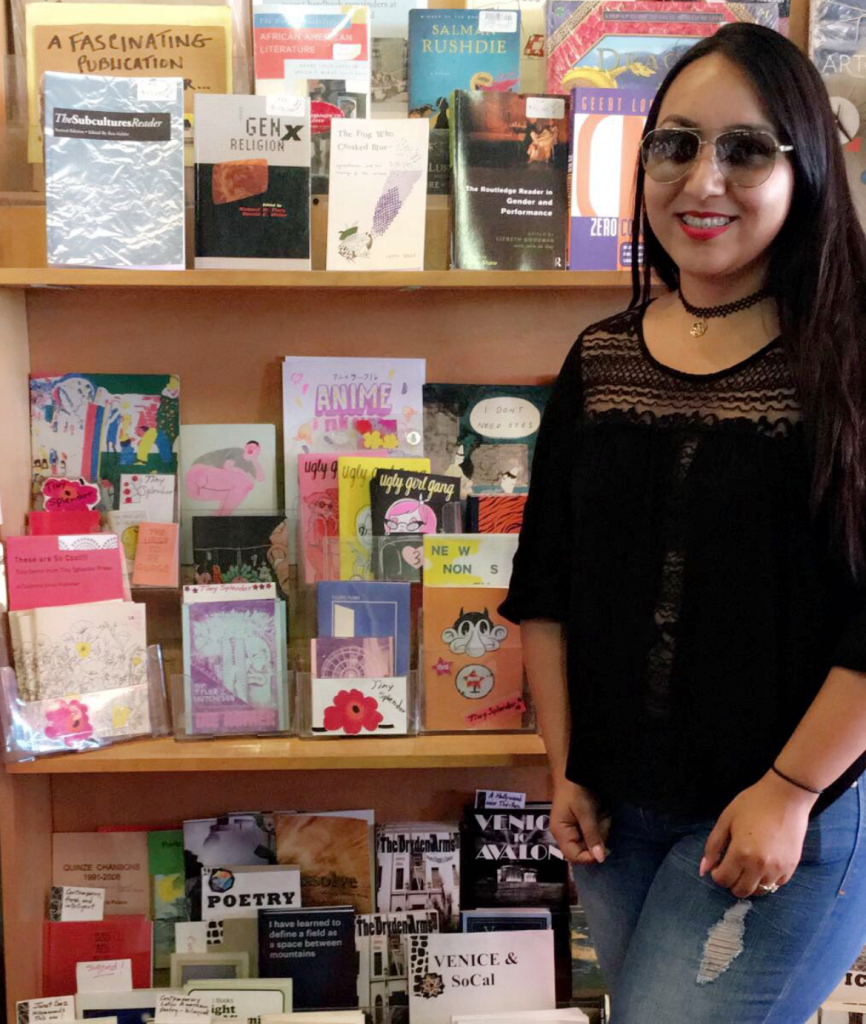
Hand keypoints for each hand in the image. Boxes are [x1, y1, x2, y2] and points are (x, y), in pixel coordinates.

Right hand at [551, 778, 610, 864]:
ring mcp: (574, 828)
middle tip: (601, 818)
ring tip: (601, 811)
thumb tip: (600, 859)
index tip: (606, 849)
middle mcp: (565, 834)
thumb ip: (592, 835)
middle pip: (586, 849)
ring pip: (593, 840)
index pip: (574, 856)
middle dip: (598, 836)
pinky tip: (600, 811)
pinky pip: (595, 831)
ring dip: (601, 827)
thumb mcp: (585, 812)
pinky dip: (601, 822)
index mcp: (561, 833)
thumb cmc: (575, 789)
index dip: (590, 857)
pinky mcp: (581, 823)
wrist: (572, 770)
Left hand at [700, 771, 817, 897]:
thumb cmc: (752, 804)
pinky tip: (763, 864)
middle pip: (741, 891)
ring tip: (747, 865)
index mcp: (741, 853)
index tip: (718, 865)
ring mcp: (778, 869)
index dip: (717, 875)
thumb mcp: (726, 820)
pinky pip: (776, 885)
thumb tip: (703, 869)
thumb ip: (713, 846)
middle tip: (731, 867)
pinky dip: (767, 879)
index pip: (724, 880)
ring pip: (759, 891)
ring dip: (750, 882)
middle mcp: (760, 866)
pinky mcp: (791, 867)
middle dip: (732, 882)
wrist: (786, 796)